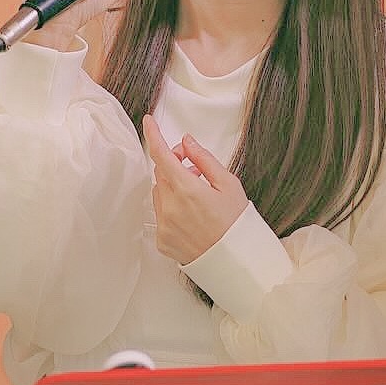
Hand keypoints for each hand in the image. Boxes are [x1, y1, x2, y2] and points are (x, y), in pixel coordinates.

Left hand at [143, 115, 248, 263]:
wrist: (237, 262)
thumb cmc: (237, 223)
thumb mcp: (228, 184)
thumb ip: (204, 159)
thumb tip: (187, 142)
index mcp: (187, 190)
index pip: (161, 156)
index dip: (153, 136)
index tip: (148, 122)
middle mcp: (170, 208)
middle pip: (161, 174)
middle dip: (173, 164)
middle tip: (193, 167)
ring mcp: (164, 226)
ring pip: (159, 194)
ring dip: (172, 188)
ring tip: (196, 195)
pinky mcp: (162, 241)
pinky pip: (161, 215)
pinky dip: (171, 210)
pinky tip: (192, 216)